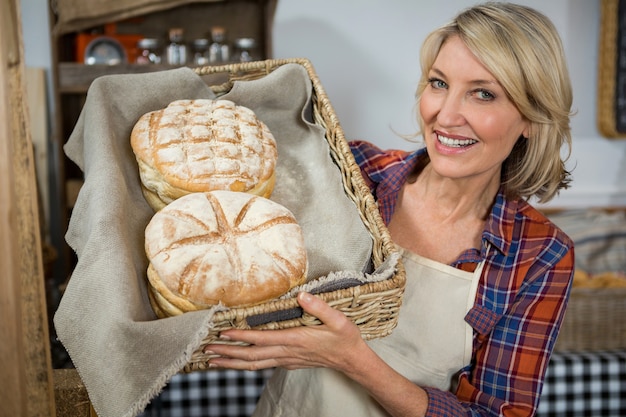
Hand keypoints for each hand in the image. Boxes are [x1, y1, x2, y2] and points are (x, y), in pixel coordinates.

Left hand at [203, 292, 366, 371]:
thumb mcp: (338, 320)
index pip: (262, 339)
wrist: (352, 360)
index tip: (223, 333)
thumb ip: (319, 307)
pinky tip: (237, 362)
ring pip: (254, 364)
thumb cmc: (345, 338)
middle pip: (251, 356)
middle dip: (228, 353)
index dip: (242, 337)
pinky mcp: (288, 362)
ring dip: (232, 363)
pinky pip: (262, 365)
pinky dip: (245, 365)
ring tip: (213, 360)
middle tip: (207, 350)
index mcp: (295, 340)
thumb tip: (301, 295)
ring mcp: (287, 359)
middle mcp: (287, 352)